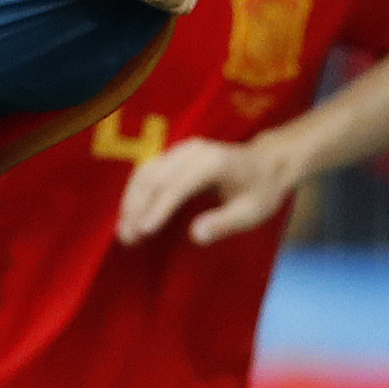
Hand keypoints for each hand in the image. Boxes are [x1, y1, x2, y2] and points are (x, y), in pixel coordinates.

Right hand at [117, 136, 292, 246]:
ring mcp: (179, 150)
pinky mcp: (172, 155)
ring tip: (122, 230)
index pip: (177, 186)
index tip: (144, 231)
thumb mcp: (253, 213)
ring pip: (145, 172)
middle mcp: (191, 151)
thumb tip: (195, 236)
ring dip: (131, 201)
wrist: (266, 164)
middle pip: (154, 177)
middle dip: (137, 207)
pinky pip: (147, 172)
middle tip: (126, 237)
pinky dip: (135, 193)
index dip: (158, 208)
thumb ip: (224, 223)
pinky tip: (129, 214)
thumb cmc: (261, 192)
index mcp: (212, 162)